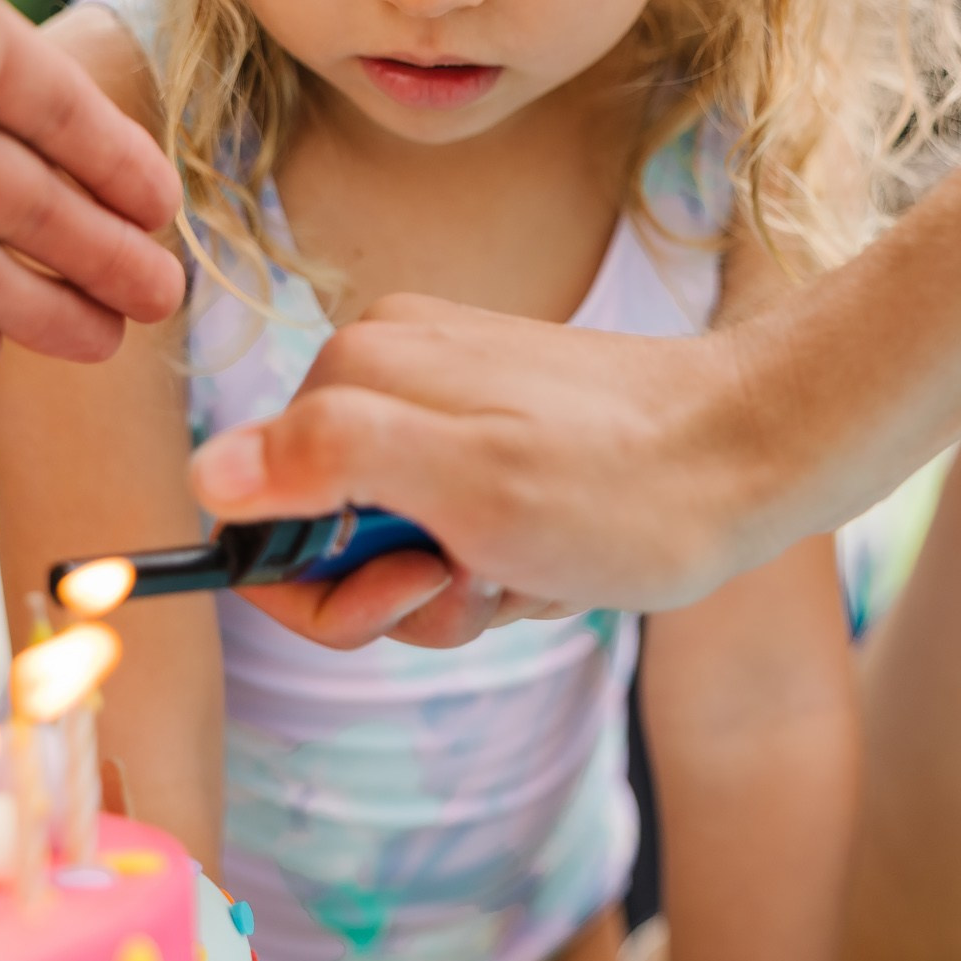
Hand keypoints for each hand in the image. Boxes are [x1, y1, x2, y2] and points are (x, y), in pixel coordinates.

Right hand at [190, 293, 780, 641]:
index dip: (323, 591)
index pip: (257, 513)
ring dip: (460, 586)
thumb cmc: (623, 483)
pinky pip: (451, 526)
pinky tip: (553, 555)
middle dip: (404, 590)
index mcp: (357, 370)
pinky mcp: (492, 428)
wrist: (755, 454)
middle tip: (487, 576)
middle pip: (326, 536)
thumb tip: (205, 470)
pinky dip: (498, 564)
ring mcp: (443, 399)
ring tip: (533, 565)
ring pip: (393, 543)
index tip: (415, 590)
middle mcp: (386, 371)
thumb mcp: (466, 486)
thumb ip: (329, 462)